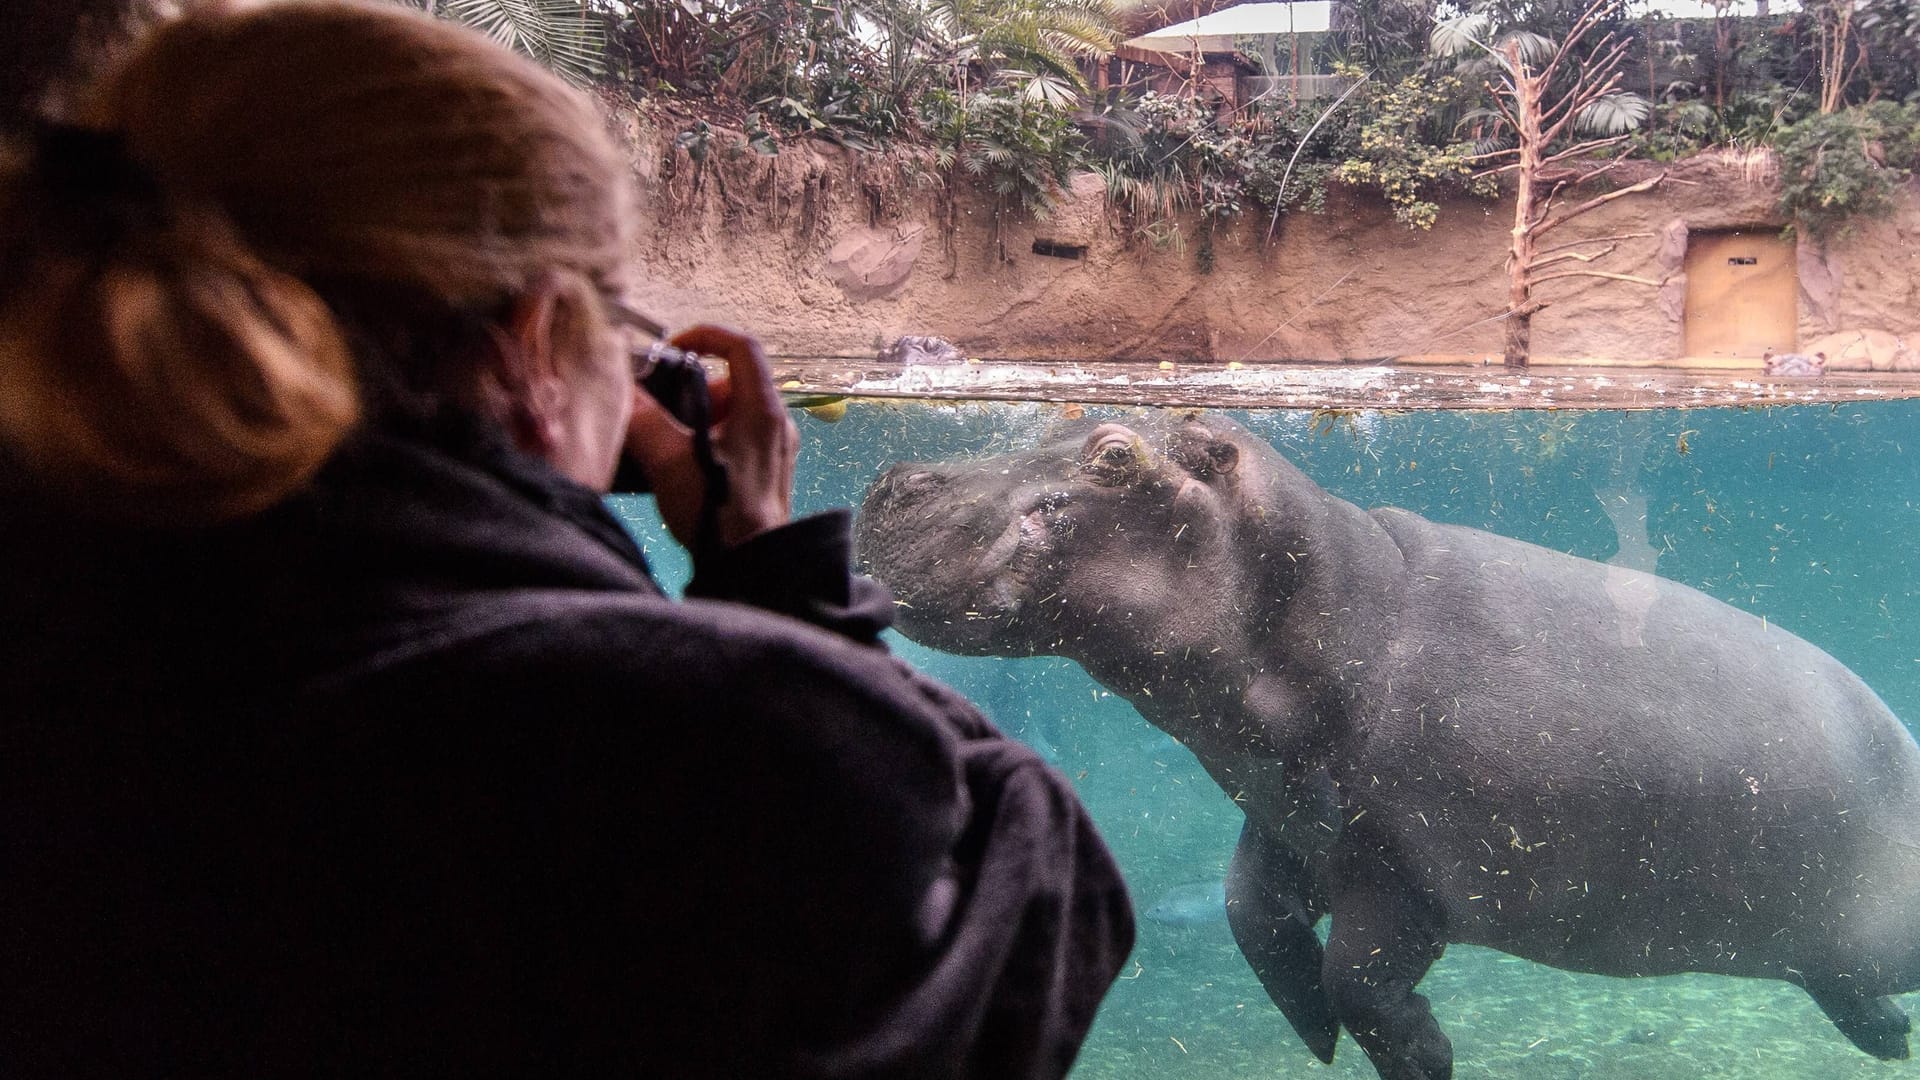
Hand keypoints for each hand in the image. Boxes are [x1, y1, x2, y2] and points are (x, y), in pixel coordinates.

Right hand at [624, 324, 796, 550]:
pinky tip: (685, 464)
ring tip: (671, 442)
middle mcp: (776, 424)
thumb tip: (623, 395)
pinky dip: (710, 438)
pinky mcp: (767, 471)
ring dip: (698, 417)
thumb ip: (644, 421)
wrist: (753, 567)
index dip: (706, 336)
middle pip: (734, 380)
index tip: (674, 349)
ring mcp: (775, 448)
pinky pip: (738, 437)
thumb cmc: (720, 514)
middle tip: (667, 410)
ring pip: (734, 411)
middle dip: (694, 388)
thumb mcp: (670, 463)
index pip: (741, 347)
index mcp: (762, 411)